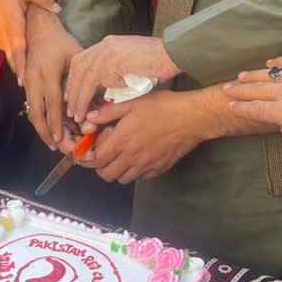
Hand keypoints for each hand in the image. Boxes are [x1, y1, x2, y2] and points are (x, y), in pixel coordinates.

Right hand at [0, 0, 59, 84]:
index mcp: (14, 26)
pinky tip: (28, 68)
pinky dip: (17, 62)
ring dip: (21, 71)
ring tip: (34, 87)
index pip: (18, 50)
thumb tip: (58, 9)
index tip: (23, 81)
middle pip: (15, 61)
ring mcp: (0, 42)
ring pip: (11, 60)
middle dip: (23, 76)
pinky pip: (8, 55)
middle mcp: (5, 38)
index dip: (20, 65)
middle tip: (33, 93)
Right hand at [22, 5, 81, 150]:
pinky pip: (30, 106)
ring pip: (31, 112)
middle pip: (37, 113)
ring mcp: (27, 81)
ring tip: (53, 144)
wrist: (38, 27)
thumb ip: (82, 77)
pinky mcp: (26, 83)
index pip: (53, 103)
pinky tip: (48, 129)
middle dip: (47, 133)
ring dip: (42, 130)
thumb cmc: (61, 40)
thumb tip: (92, 101)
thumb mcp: (76, 55)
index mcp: (48, 72)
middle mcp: (34, 79)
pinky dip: (39, 120)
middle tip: (59, 148)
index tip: (62, 139)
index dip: (58, 123)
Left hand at [65, 36, 180, 124]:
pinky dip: (91, 96)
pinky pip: (97, 80)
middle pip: (78, 67)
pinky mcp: (115, 59)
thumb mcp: (131, 67)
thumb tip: (103, 91)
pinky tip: (90, 110)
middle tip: (70, 110)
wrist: (175, 54)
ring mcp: (109, 50)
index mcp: (108, 44)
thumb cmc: (159, 63)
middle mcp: (105, 45)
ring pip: (83, 76)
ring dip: (78, 97)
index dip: (74, 80)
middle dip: (72, 90)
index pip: (81, 60)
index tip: (72, 97)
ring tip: (77, 115)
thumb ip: (116, 74)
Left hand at [76, 91, 200, 184]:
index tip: (91, 148)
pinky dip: (134, 171)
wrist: (192, 118)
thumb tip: (89, 118)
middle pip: (106, 174)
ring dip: (117, 170)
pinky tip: (138, 156)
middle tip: (105, 152)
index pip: (96, 159)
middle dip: (101, 165)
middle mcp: (132, 157)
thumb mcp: (133, 102)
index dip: (89, 156)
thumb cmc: (164, 107)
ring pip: (122, 179)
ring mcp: (146, 165)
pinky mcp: (159, 169)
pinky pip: (140, 177)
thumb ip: (108, 112)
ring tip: (122, 155)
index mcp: (123, 140)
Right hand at [223, 56, 281, 149]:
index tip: (231, 105)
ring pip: (268, 74)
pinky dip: (277, 61)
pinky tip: (270, 62)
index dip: (241, 108)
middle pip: (256, 90)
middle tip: (226, 89)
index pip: (256, 109)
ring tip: (241, 75)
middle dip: (239, 90)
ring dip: (253, 75)